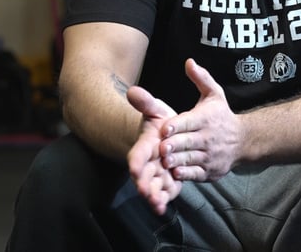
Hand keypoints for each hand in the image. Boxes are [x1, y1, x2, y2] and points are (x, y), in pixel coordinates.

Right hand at [126, 85, 182, 214]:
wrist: (167, 136)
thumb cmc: (159, 122)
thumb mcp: (155, 109)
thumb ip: (144, 102)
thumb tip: (132, 91)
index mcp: (146, 144)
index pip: (137, 154)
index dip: (136, 162)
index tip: (134, 169)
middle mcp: (149, 162)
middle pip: (143, 175)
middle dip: (144, 184)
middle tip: (146, 193)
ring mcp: (158, 173)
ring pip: (153, 186)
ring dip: (154, 196)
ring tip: (157, 205)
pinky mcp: (168, 181)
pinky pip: (165, 192)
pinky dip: (163, 200)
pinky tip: (163, 209)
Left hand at [159, 59, 243, 182]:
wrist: (244, 140)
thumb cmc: (221, 115)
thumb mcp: (214, 94)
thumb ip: (201, 78)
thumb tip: (189, 62)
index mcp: (206, 118)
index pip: (190, 122)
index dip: (177, 126)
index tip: (164, 128)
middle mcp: (208, 137)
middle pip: (189, 142)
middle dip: (175, 145)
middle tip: (160, 148)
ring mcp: (210, 156)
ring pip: (191, 159)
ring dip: (177, 161)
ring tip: (164, 161)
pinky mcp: (210, 171)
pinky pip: (196, 173)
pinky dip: (186, 174)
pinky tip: (175, 173)